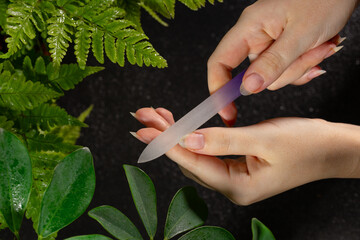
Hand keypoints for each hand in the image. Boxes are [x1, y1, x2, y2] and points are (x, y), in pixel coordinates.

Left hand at [131, 107, 359, 204]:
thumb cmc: (306, 145)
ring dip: (176, 135)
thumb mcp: (264, 139)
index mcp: (238, 187)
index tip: (145, 129)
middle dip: (165, 137)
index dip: (167, 144)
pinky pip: (208, 153)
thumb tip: (186, 140)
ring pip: (196, 156)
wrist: (331, 149)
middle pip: (189, 160)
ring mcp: (234, 177)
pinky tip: (181, 126)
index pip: (193, 162)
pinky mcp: (238, 166)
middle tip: (143, 116)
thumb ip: (223, 141)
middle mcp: (232, 186)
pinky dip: (192, 137)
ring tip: (156, 116)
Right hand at [208, 0, 357, 125]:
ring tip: (321, 44)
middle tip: (311, 53)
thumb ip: (273, 63)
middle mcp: (255, 36)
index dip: (219, 90)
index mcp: (249, 27)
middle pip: (255, 75)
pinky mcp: (282, 48)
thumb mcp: (300, 34)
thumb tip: (248, 88)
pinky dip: (305, 65)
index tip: (228, 113)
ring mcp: (269, 43)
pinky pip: (287, 71)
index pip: (220, 63)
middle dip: (285, 73)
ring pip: (275, 77)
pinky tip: (319, 48)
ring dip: (301, 66)